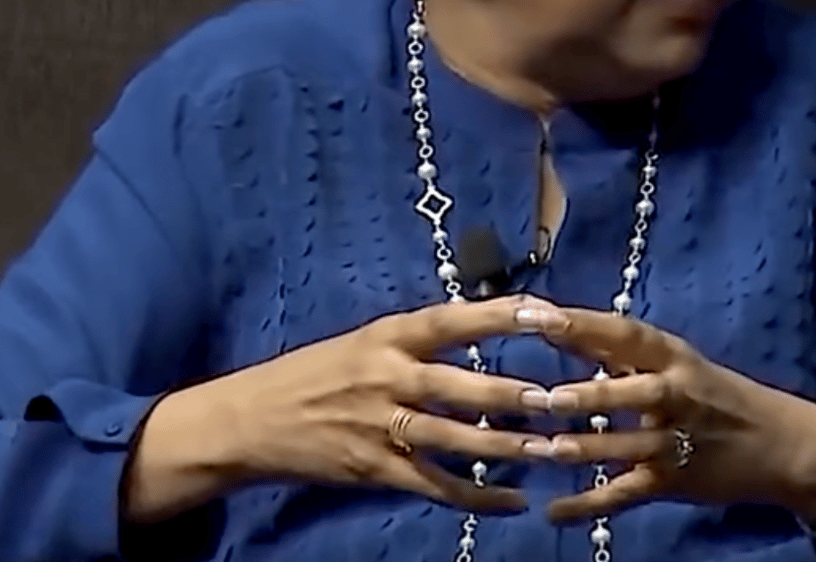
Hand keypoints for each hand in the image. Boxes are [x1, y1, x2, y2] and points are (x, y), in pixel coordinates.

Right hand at [139, 295, 558, 518]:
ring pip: (455, 439)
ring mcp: (380, 426)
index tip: (550, 313)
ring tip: (555, 450)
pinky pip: (435, 485)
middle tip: (566, 399)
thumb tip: (490, 321)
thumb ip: (422, 338)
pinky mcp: (375, 469)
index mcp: (388, 337)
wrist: (249, 421)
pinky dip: (477, 496)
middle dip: (515, 395)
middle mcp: (386, 378)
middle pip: (460, 386)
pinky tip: (514, 502)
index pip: (453, 320)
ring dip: (508, 448)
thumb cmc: (317, 373)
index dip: (502, 315)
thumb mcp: (367, 341)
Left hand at [527, 308, 815, 523]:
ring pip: (631, 446)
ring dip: (590, 449)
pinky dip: (589, 504)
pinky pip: (628, 494)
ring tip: (549, 450)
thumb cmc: (721, 398)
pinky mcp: (674, 482)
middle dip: (594, 395)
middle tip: (550, 396)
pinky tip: (552, 512)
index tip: (538, 316)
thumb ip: (623, 355)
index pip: (627, 334)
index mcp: (676, 359)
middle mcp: (679, 396)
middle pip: (636, 393)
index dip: (583, 325)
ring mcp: (678, 442)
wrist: (785, 446)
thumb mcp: (680, 367)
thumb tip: (562, 328)